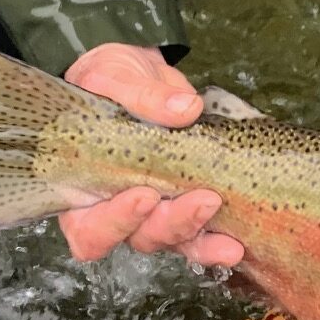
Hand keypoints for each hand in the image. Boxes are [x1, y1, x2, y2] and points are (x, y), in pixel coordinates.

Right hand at [57, 44, 244, 270]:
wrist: (139, 76)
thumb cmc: (109, 82)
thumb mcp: (114, 77)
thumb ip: (141, 95)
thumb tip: (186, 108)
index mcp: (82, 190)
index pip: (88, 229)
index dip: (114, 223)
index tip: (144, 195)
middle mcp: (117, 211)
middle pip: (139, 238)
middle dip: (171, 224)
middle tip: (202, 200)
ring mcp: (155, 213)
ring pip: (175, 240)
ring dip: (202, 238)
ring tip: (225, 224)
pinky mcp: (186, 206)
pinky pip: (201, 235)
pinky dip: (218, 242)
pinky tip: (237, 243)